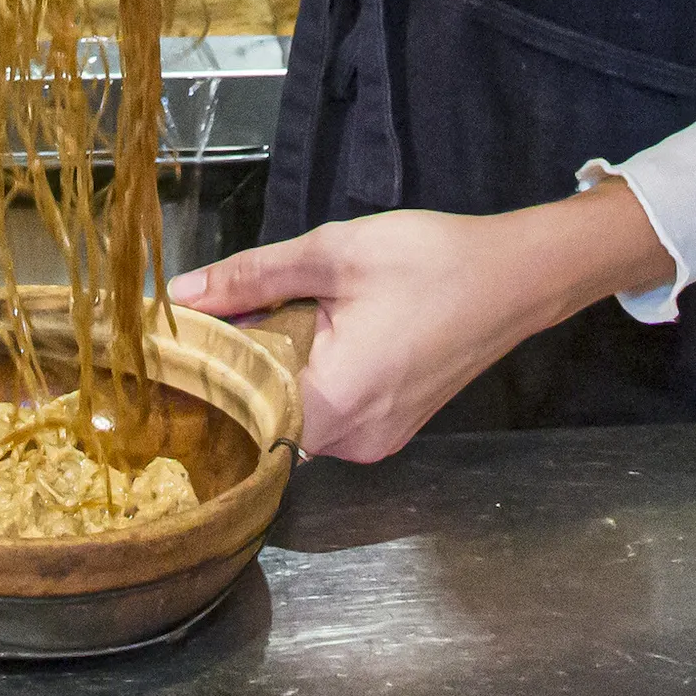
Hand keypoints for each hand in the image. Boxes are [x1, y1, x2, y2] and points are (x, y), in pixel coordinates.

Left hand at [168, 179, 675, 461]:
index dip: (204, 376)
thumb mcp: (333, 253)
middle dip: (240, 366)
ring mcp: (375, 441)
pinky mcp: (391, 428)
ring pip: (296, 415)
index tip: (178, 342)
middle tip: (225, 312)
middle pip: (265, 418)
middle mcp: (352, 441)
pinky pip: (330, 413)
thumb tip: (178, 294)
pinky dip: (312, 376)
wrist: (517, 275)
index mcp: (333, 403)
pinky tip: (317, 330)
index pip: (238, 412)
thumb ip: (251, 276)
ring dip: (278, 368)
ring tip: (277, 313)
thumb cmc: (431, 261)